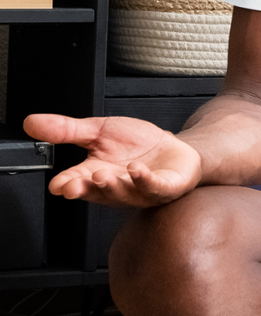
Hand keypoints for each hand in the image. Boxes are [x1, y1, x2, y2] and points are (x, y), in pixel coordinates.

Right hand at [23, 113, 202, 206]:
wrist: (174, 150)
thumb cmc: (137, 145)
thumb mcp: (99, 130)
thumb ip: (67, 129)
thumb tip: (31, 123)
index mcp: (96, 174)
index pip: (76, 183)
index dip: (66, 185)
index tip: (58, 185)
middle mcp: (116, 186)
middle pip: (97, 191)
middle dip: (86, 189)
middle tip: (77, 183)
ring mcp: (139, 189)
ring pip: (123, 192)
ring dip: (112, 185)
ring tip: (103, 174)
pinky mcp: (164, 188)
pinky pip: (153, 187)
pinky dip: (144, 180)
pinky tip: (137, 169)